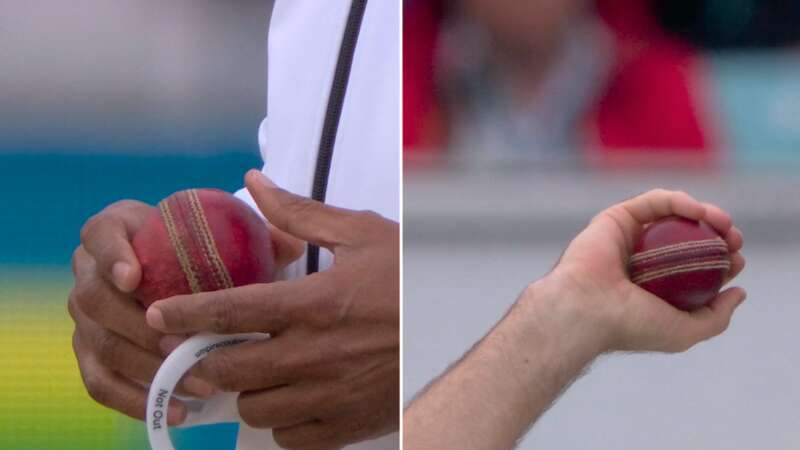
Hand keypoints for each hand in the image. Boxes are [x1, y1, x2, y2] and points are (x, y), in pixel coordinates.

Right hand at [69, 191, 303, 424]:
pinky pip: (100, 383)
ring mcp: (84, 316)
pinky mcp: (90, 354)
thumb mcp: (223, 235)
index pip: (101, 235)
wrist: (175, 273)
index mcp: (115, 229)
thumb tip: (292, 246)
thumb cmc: (202, 249)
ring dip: (147, 368)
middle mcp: (88, 271)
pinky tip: (178, 409)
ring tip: (196, 383)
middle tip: (183, 347)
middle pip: (95, 299)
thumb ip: (255, 235)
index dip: (112, 256)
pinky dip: (136, 400)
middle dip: (140, 328)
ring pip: (100, 344)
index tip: (134, 277)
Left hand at [147, 170, 399, 449]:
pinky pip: (291, 438)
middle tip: (201, 350)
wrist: (453, 324)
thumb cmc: (405, 278)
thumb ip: (299, 213)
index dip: (184, 314)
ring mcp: (331, 394)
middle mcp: (316, 353)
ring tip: (254, 372)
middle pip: (230, 370)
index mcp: (314, 303)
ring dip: (245, 391)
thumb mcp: (361, 234)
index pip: (230, 311)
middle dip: (205, 361)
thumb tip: (254, 182)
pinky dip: (280, 422)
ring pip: (255, 409)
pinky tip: (289, 398)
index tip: (157, 315)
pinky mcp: (348, 423)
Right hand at [539, 189, 745, 352]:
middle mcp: (641, 259)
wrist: (586, 309)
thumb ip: (716, 318)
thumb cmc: (631, 325)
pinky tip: (699, 212)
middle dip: (717, 234)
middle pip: (687, 237)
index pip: (694, 266)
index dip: (721, 259)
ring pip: (673, 216)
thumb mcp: (685, 332)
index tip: (737, 259)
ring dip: (704, 213)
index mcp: (654, 285)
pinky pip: (653, 202)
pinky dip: (679, 201)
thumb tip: (739, 293)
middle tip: (734, 240)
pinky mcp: (616, 217)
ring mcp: (628, 237)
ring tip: (723, 223)